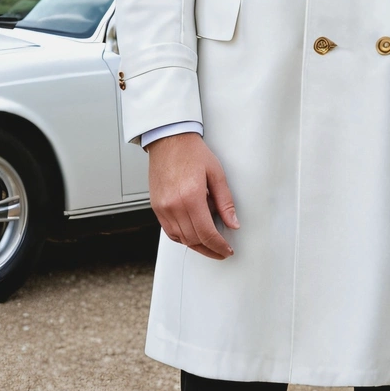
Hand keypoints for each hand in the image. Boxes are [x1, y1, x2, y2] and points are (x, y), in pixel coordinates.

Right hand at [146, 132, 238, 259]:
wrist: (169, 140)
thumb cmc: (191, 152)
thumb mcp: (216, 174)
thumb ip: (225, 201)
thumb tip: (233, 223)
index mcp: (191, 196)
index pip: (207, 233)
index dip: (219, 246)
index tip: (227, 250)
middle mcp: (174, 205)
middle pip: (194, 239)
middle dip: (210, 249)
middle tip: (222, 250)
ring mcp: (162, 208)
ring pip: (181, 239)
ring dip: (196, 245)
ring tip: (209, 244)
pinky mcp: (156, 207)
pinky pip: (169, 232)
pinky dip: (182, 238)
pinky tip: (192, 235)